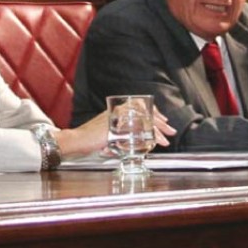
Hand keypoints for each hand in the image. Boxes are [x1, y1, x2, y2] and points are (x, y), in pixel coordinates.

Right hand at [56, 107, 176, 157]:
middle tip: (170, 130)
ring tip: (165, 140)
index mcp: (118, 109)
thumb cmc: (90, 138)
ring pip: (144, 121)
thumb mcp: (109, 131)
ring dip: (157, 130)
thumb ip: (122, 131)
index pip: (141, 105)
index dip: (154, 112)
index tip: (163, 120)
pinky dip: (147, 136)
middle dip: (160, 122)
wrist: (77, 140)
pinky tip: (154, 142)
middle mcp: (119, 110)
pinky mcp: (116, 127)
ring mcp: (118, 117)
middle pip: (145, 112)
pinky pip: (137, 130)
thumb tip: (136, 138)